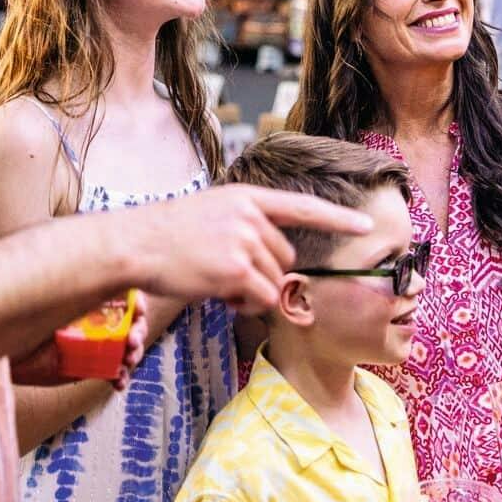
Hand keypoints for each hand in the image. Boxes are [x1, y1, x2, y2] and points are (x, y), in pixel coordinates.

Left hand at [8, 296, 151, 388]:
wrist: (11, 356)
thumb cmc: (25, 323)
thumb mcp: (49, 304)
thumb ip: (69, 295)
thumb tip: (88, 282)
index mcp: (91, 298)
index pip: (123, 293)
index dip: (136, 301)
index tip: (137, 310)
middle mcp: (97, 319)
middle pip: (131, 321)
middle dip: (138, 331)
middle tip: (132, 341)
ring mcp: (97, 344)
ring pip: (127, 347)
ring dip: (133, 355)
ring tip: (127, 361)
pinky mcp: (92, 366)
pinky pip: (114, 371)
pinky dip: (121, 377)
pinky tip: (118, 382)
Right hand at [123, 185, 369, 312]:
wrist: (135, 243)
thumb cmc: (168, 234)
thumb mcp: (212, 213)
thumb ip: (246, 227)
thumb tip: (275, 262)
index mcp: (246, 198)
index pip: (302, 206)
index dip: (336, 217)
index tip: (365, 223)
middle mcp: (249, 216)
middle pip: (285, 257)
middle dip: (265, 273)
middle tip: (226, 273)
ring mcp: (243, 242)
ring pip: (274, 281)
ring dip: (252, 291)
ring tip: (215, 280)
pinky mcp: (236, 270)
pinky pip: (261, 298)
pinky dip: (246, 304)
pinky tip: (219, 294)